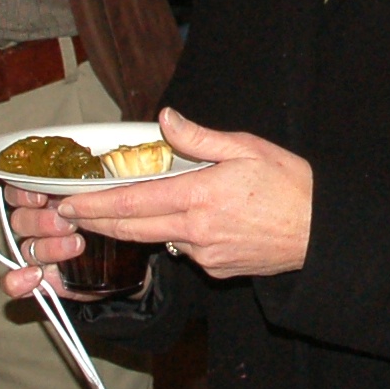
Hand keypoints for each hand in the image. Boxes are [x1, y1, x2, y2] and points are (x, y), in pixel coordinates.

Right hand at [0, 187, 110, 302]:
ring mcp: (40, 255)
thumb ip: (94, 192)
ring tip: (76, 245)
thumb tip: (87, 181)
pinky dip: (19, 281)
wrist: (130, 261)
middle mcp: (38, 226)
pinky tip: (35, 277)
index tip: (42, 197)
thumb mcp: (108, 200)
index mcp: (47, 200)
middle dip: (41, 222)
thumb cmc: (116, 221)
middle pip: (20, 221)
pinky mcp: (44, 281)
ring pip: (26, 249)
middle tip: (67, 224)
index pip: (19, 192)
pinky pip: (16, 283)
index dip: (23, 194)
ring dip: (47, 248)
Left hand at [52, 108, 312, 278]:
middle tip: (67, 213)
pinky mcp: (216, 269)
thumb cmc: (290, 185)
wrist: (322, 234)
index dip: (94, 204)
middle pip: (131, 228)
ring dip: (136, 227)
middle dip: (95, 221)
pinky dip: (176, 235)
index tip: (67, 201)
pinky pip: (186, 250)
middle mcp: (195, 231)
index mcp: (200, 196)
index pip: (132, 202)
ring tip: (118, 212)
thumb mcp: (247, 148)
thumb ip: (200, 137)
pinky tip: (189, 220)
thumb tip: (166, 119)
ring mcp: (205, 255)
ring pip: (157, 239)